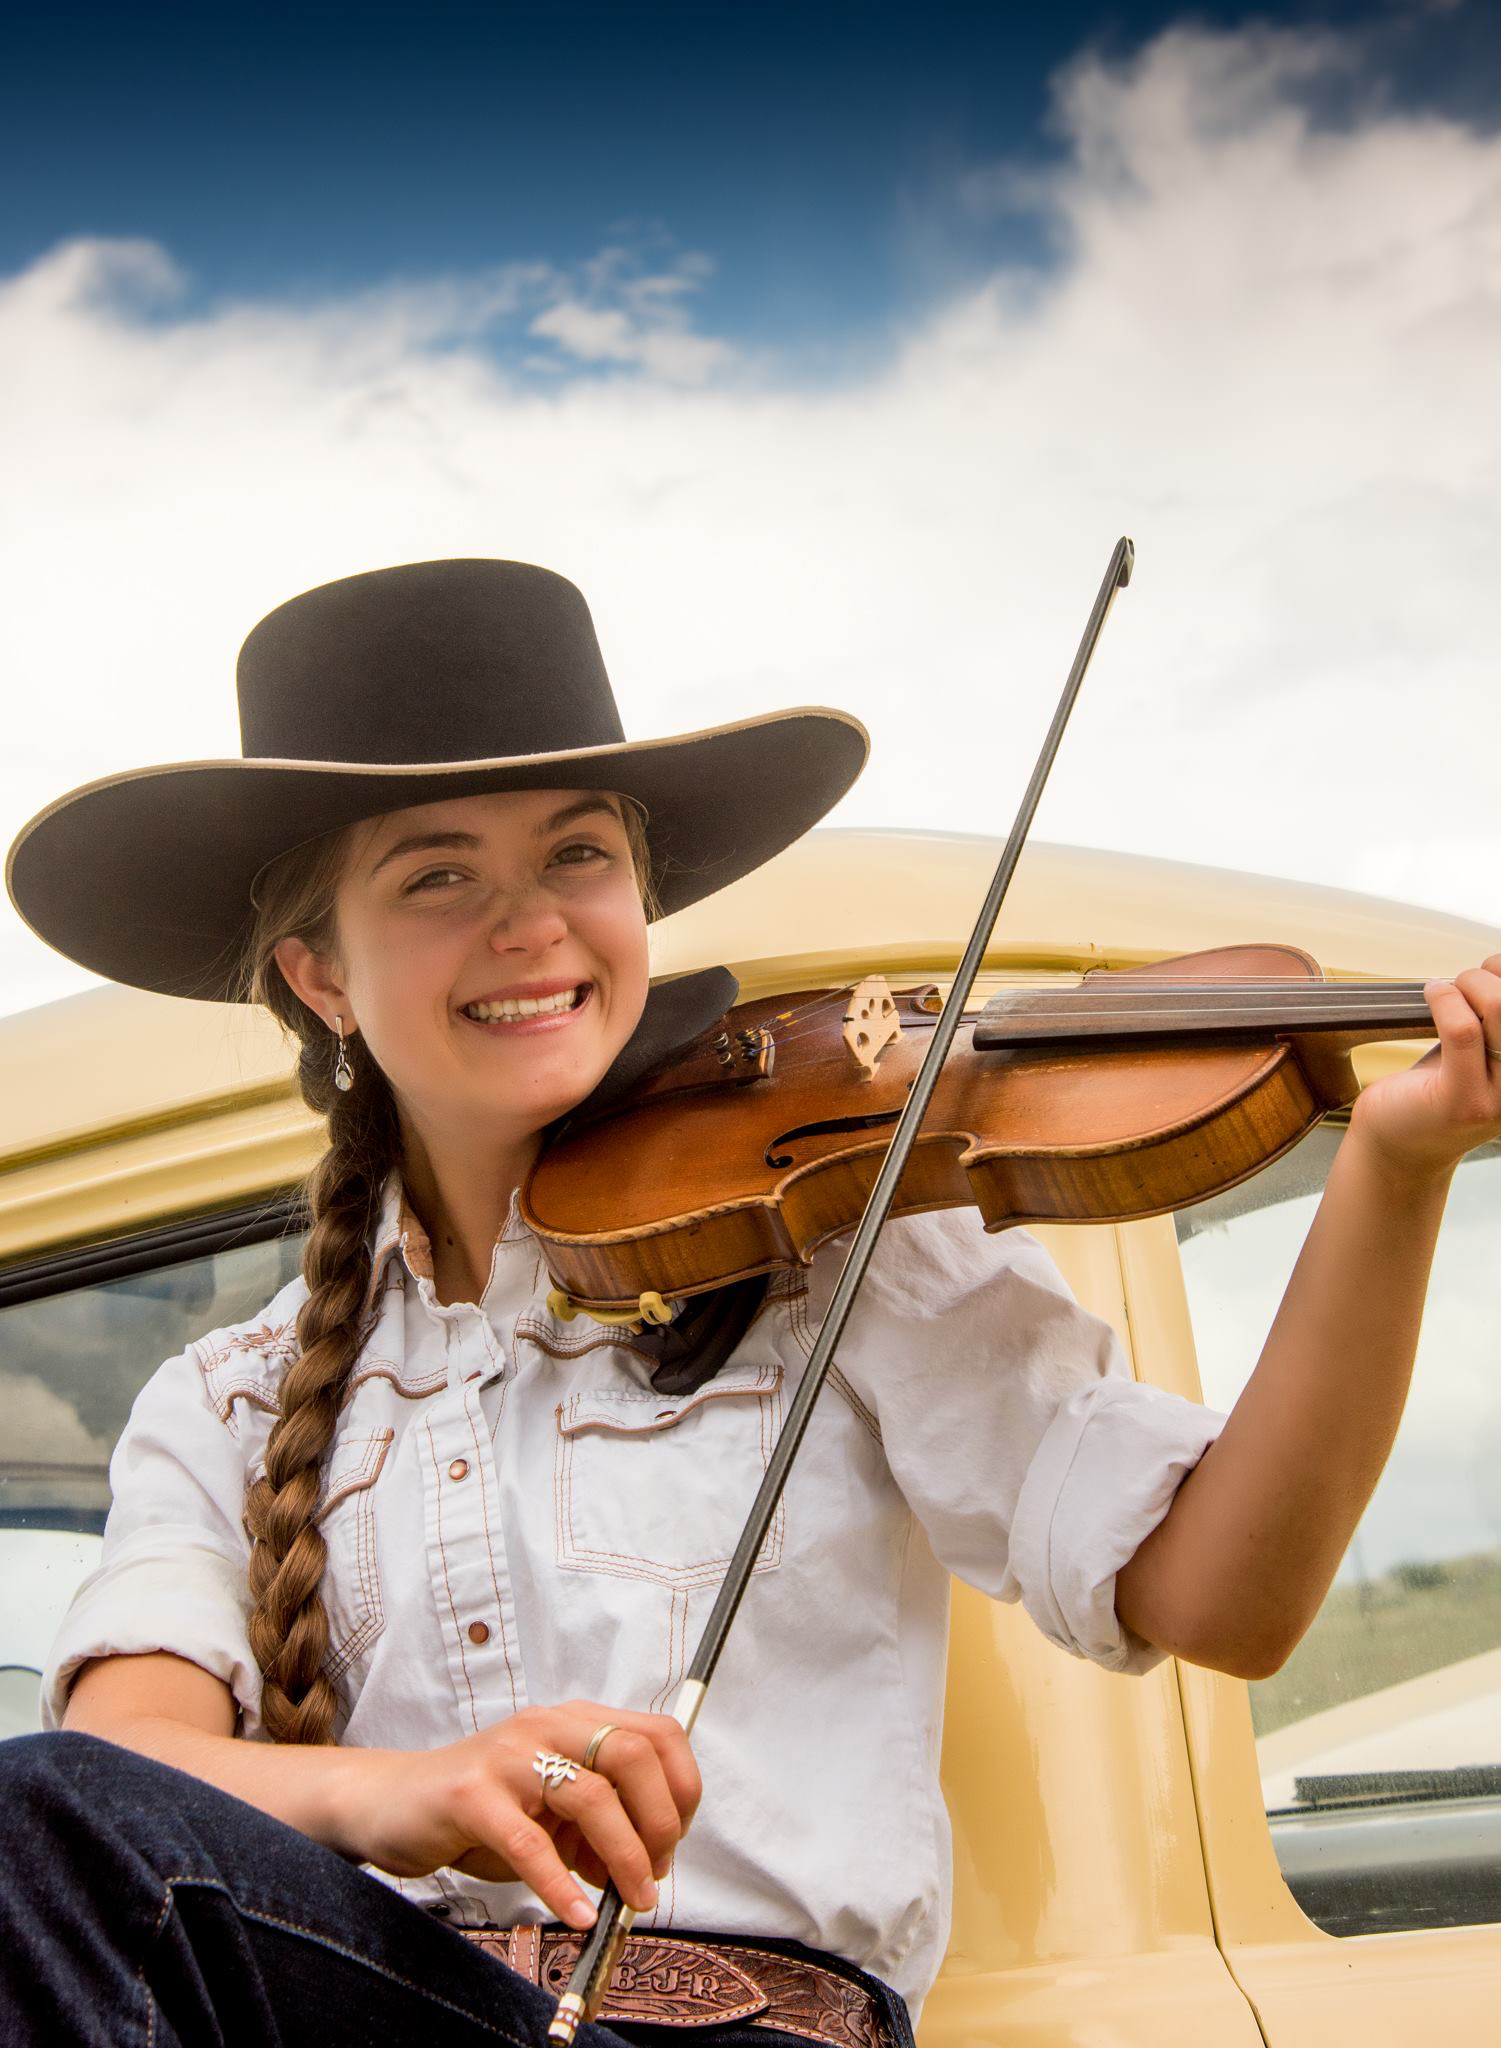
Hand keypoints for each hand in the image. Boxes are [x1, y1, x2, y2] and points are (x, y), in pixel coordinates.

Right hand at [346, 1700, 700, 1928]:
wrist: (393, 1802)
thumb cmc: (480, 1809)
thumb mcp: (551, 1812)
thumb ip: (597, 1827)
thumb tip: (646, 1866)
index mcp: (574, 1723)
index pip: (656, 1733)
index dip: (681, 1786)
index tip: (678, 1837)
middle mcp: (546, 1727)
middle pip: (632, 1756)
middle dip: (660, 1820)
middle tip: (654, 1872)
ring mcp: (508, 1757)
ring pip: (591, 1797)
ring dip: (623, 1857)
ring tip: (628, 1900)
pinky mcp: (471, 1795)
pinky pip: (530, 1843)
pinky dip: (561, 1885)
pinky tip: (577, 1913)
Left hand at [1349, 954, 1500, 1178]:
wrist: (1399, 1148)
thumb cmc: (1437, 1092)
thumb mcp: (1478, 1053)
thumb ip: (1493, 1019)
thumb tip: (1496, 966)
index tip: (1492, 972)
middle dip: (1489, 976)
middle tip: (1462, 983)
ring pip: (1499, 1007)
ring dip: (1467, 983)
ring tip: (1446, 991)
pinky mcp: (1464, 1101)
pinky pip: (1462, 1030)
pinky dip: (1444, 999)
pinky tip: (1432, 993)